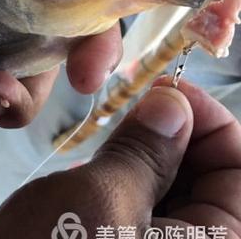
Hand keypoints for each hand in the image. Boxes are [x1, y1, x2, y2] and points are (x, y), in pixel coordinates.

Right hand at [0, 76, 240, 236]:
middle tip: (122, 118)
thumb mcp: (97, 197)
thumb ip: (145, 150)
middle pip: (216, 183)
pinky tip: (94, 192)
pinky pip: (150, 222)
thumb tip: (172, 104)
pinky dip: (129, 195)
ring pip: (180, 200)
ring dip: (146, 167)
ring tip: (102, 160)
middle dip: (173, 142)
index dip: (206, 118)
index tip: (157, 88)